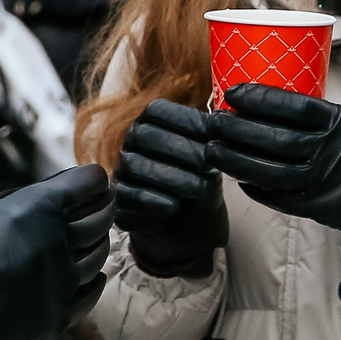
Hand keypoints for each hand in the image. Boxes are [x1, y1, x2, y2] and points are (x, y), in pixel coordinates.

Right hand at [0, 165, 113, 339]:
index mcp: (38, 207)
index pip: (85, 185)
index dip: (94, 179)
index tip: (96, 178)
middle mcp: (60, 240)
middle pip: (99, 219)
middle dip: (105, 207)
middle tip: (106, 202)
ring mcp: (64, 280)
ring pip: (98, 256)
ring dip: (102, 242)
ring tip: (100, 236)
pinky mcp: (59, 315)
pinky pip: (90, 294)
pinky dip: (97, 281)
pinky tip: (96, 277)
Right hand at [113, 99, 228, 276]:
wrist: (189, 229)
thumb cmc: (200, 185)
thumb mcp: (211, 161)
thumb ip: (212, 140)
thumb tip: (223, 121)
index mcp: (151, 125)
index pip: (157, 110)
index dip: (184, 119)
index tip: (213, 133)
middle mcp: (131, 144)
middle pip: (144, 135)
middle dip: (180, 148)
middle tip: (208, 164)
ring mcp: (121, 172)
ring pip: (135, 165)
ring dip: (171, 176)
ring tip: (200, 188)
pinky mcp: (117, 202)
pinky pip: (126, 195)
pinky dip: (151, 199)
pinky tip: (174, 205)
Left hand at [205, 83, 340, 251]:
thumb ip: (308, 114)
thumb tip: (258, 101)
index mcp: (336, 122)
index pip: (291, 105)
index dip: (258, 98)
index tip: (233, 91)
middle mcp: (328, 151)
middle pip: (272, 138)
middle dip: (236, 128)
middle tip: (214, 120)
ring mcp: (320, 180)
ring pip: (267, 169)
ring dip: (234, 159)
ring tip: (213, 148)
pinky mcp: (314, 205)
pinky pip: (275, 195)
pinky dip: (252, 185)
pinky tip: (237, 175)